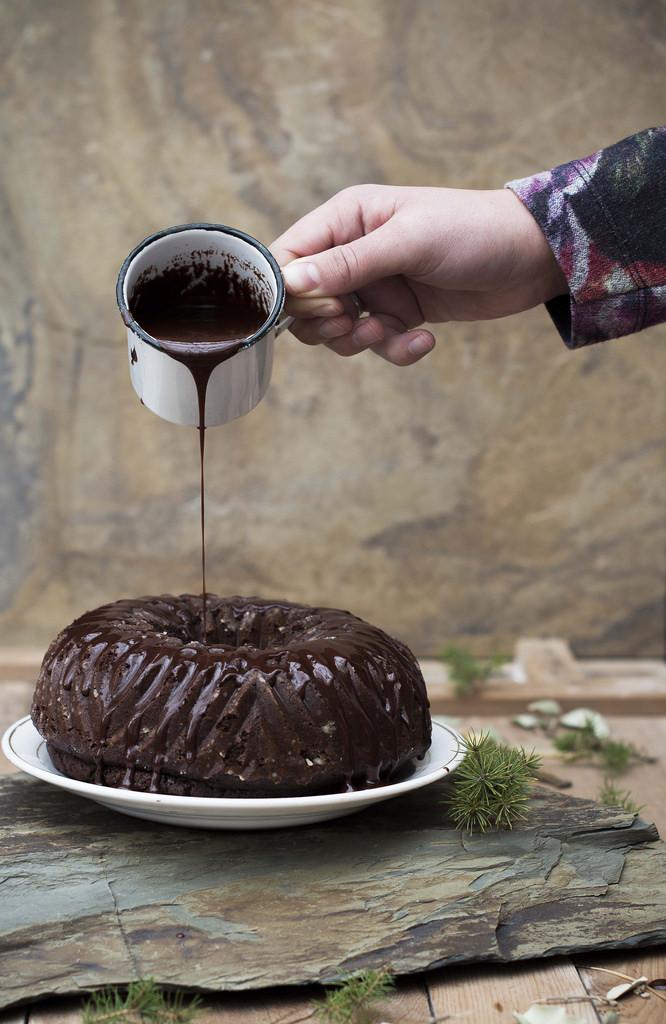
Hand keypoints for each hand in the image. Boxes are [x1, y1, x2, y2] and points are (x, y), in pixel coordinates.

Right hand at [270, 185, 566, 365]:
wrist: (533, 258)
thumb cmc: (473, 231)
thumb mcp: (409, 242)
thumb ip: (349, 264)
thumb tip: (292, 282)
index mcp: (346, 219)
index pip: (289, 256)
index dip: (290, 290)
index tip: (320, 308)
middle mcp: (353, 252)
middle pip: (305, 302)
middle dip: (325, 322)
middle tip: (354, 322)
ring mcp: (376, 286)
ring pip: (337, 330)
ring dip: (358, 342)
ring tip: (389, 332)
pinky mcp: (400, 314)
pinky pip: (377, 345)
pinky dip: (396, 350)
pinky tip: (426, 341)